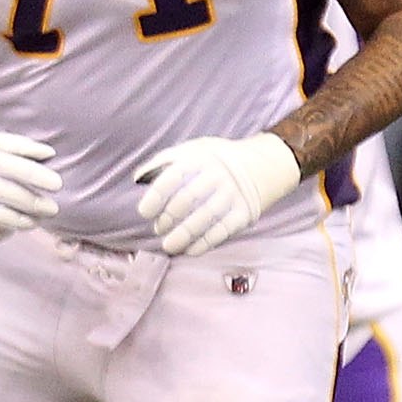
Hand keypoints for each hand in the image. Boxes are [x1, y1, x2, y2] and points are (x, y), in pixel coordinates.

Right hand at [0, 129, 59, 241]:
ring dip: (22, 222)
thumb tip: (49, 153)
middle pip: (11, 195)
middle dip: (36, 204)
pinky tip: (8, 229)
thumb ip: (18, 145)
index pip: (16, 167)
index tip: (57, 184)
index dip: (40, 176)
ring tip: (33, 221)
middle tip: (51, 209)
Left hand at [133, 133, 300, 256]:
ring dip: (183, 236)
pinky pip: (223, 230)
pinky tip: (190, 250)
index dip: (155, 197)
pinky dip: (205, 243)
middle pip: (187, 199)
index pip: (172, 177)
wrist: (264, 165)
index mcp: (199, 158)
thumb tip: (138, 180)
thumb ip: (163, 162)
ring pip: (205, 217)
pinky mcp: (246, 211)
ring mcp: (233, 194)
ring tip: (169, 246)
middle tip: (159, 229)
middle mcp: (217, 175)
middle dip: (168, 218)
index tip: (145, 212)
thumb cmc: (214, 161)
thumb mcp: (191, 151)